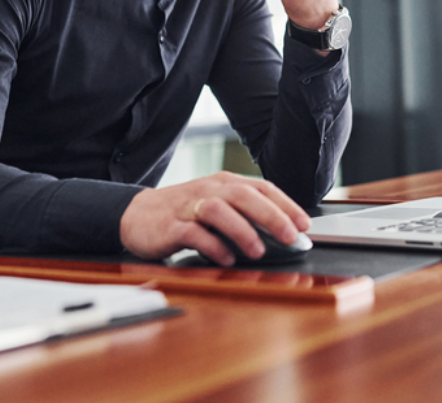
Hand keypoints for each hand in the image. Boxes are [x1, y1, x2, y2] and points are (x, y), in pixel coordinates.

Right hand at [119, 171, 311, 265]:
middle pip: (243, 195)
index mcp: (224, 183)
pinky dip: (212, 246)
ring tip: (258, 251)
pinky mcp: (169, 226)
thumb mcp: (217, 205)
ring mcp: (188, 207)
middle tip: (290, 236)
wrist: (137, 215)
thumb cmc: (185, 212)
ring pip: (218, 209)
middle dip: (271, 215)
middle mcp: (208, 189)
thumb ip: (245, 214)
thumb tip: (283, 234)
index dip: (285, 204)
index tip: (304, 224)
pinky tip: (226, 258)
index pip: (261, 187)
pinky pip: (193, 233)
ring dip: (241, 230)